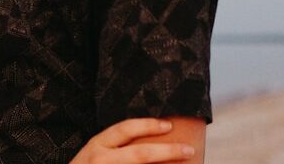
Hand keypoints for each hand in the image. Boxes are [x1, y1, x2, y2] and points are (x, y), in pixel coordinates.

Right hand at [69, 119, 195, 163]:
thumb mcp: (95, 153)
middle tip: (188, 149)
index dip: (148, 125)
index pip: (125, 129)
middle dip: (168, 151)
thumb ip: (115, 147)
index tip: (169, 125)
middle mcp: (101, 158)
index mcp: (97, 144)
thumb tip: (149, 142)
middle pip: (140, 154)